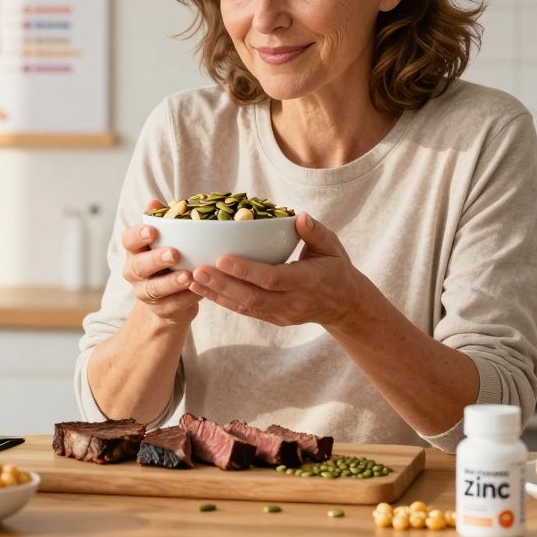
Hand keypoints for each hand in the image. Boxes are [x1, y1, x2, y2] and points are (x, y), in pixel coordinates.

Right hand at [121, 199, 200, 324]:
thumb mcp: (166, 240)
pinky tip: (200, 290)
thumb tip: (154, 202)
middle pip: (139, 267)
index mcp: (135, 250)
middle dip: (156, 260)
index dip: (138, 235)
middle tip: (174, 253)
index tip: (153, 230)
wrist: (170, 299)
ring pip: (154, 289)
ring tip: (188, 276)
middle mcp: (135, 272)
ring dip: (171, 282)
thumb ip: (162, 221)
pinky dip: (187, 298)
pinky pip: (173, 305)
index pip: (129, 240)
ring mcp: (146, 293)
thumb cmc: (169, 260)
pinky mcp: (162, 310)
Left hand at [187, 213, 370, 327]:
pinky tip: (203, 290)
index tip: (222, 257)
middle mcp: (292, 302)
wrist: (345, 306)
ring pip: (245, 307)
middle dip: (222, 285)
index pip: (272, 278)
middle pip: (252, 297)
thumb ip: (316, 233)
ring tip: (191, 279)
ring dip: (216, 294)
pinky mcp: (273, 319)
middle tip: (197, 270)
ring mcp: (282, 314)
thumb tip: (299, 217)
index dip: (246, 270)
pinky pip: (245, 311)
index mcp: (307, 281)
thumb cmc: (336, 269)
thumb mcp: (332, 248)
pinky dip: (223, 301)